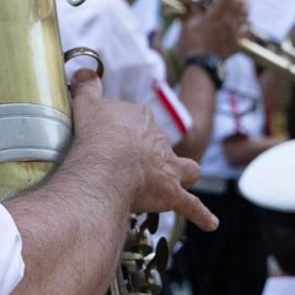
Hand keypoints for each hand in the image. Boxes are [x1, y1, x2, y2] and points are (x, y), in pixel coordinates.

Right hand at [69, 72, 217, 231]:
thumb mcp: (86, 103)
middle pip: (159, 146)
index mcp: (141, 118)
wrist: (105, 165)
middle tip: (132, 165)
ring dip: (183, 177)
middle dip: (151, 154)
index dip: (125, 131)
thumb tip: (84, 71)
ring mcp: (167, 168)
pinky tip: (210, 223)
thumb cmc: (95, 134)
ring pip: (186, 170)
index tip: (110, 138)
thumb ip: (86, 87)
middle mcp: (159, 142)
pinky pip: (191, 206)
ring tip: (179, 184)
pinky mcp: (171, 193)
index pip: (138, 121)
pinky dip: (201, 215)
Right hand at [175, 0, 248, 59]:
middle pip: (241, 1)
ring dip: (244, 8)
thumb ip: (194, 11)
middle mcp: (229, 21)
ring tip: (240, 6)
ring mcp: (235, 32)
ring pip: (247, 14)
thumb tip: (197, 3)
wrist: (201, 65)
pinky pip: (249, 31)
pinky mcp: (238, 42)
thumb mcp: (188, 24)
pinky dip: (247, 26)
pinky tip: (243, 25)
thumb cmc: (192, 44)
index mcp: (216, 14)